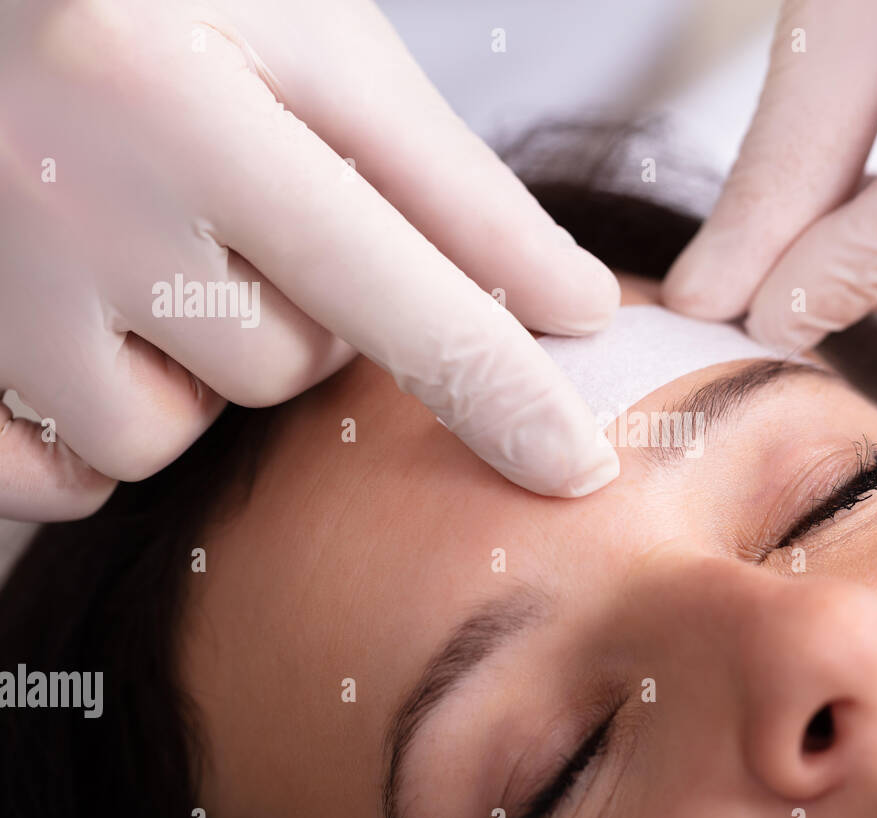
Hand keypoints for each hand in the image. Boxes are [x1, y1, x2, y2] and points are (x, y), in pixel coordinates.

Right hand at [0, 0, 620, 520]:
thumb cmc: (160, 7)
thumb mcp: (314, 50)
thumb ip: (451, 188)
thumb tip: (578, 309)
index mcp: (173, 100)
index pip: (389, 292)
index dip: (497, 389)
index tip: (577, 468)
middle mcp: (63, 203)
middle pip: (282, 370)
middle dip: (294, 311)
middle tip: (231, 210)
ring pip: (175, 433)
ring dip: (196, 367)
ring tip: (143, 247)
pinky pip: (69, 476)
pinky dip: (105, 418)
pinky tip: (83, 323)